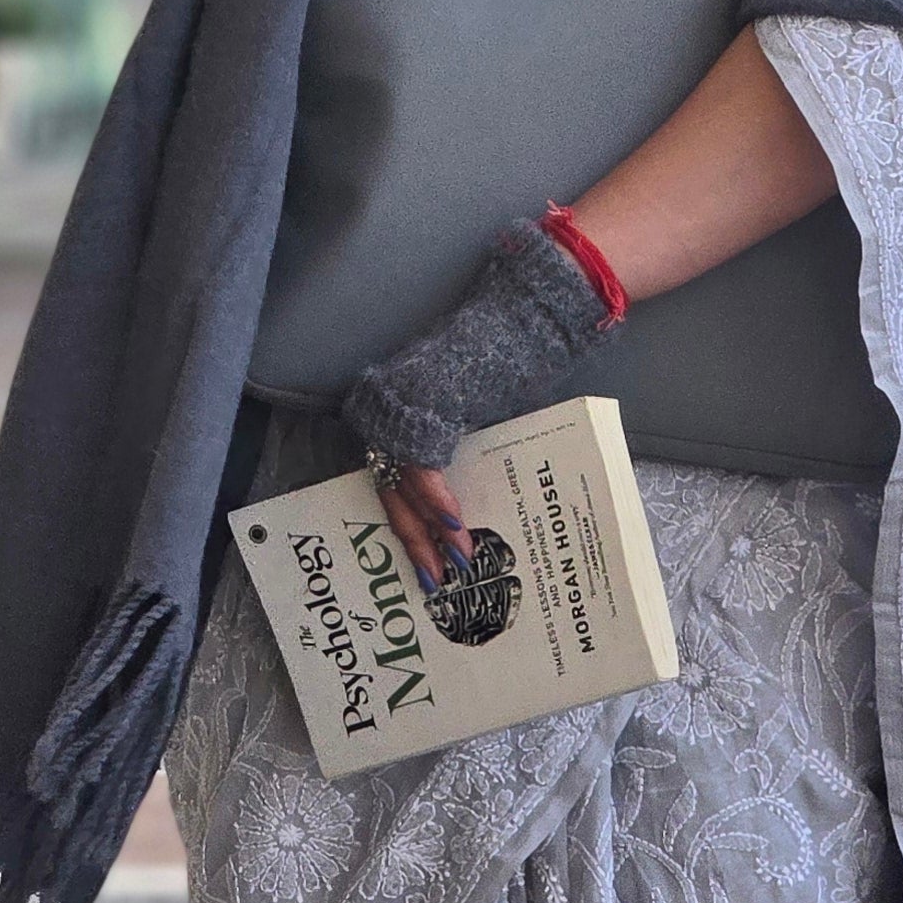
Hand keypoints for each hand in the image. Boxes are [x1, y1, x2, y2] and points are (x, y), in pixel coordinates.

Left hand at [341, 215, 617, 592]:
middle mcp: (391, 418)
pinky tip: (455, 526)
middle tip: (434, 581)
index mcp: (403, 422)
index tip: (428, 562)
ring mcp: (401, 411)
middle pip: (390, 492)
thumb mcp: (478, 420)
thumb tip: (472, 508)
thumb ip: (464, 456)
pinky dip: (438, 499)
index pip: (394, 485)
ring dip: (430, 530)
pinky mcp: (420, 408)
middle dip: (414, 542)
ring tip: (456, 562)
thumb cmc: (500, 365)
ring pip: (401, 485)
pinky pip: (421, 466)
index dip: (409, 526)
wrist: (512, 321)